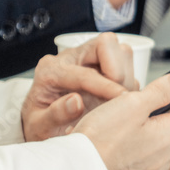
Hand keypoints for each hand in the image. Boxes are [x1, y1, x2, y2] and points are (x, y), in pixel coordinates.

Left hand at [21, 32, 136, 141]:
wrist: (43, 125)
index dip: (106, 86)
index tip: (121, 99)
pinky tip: (118, 100)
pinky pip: (126, 65)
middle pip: (106, 44)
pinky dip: (129, 82)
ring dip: (126, 75)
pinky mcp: (103, 67)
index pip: (85, 72)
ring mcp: (89, 61)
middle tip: (119, 95)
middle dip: (119, 69)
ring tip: (118, 100)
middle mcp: (71, 59)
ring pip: (120, 51)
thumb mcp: (40, 126)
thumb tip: (76, 102)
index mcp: (51, 71)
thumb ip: (55, 114)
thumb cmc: (41, 125)